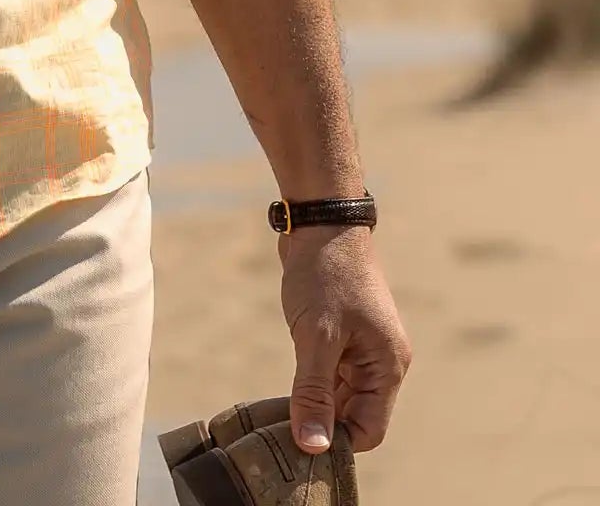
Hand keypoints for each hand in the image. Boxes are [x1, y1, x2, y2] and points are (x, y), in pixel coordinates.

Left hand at [280, 225, 411, 454]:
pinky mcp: (342, 333)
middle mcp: (381, 360)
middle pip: (355, 415)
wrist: (320, 221)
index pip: (369, 429)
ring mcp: (362, 346)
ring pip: (341, 395)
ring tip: (279, 413)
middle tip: (280, 432)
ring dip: (315, 403)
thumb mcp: (316, 337)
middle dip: (323, 425)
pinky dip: (313, 382)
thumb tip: (314, 446)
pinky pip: (331, 372)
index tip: (296, 445)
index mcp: (387, 366)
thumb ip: (315, 392)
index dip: (335, 441)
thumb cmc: (325, 274)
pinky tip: (287, 386)